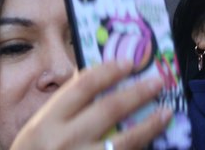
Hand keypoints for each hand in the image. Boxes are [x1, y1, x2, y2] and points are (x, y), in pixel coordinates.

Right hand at [10, 61, 171, 149]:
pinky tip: (152, 142)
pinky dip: (139, 149)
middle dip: (138, 93)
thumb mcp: (38, 130)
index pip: (83, 86)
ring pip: (124, 141)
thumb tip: (96, 77)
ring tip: (166, 112)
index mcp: (48, 122)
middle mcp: (64, 141)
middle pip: (109, 109)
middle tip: (158, 82)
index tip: (129, 63)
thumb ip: (63, 107)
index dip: (109, 70)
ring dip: (150, 125)